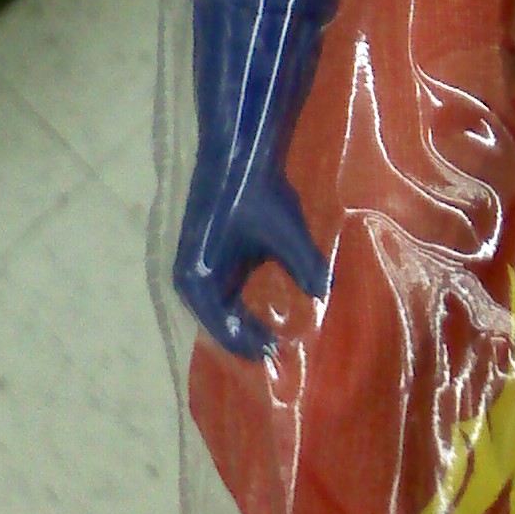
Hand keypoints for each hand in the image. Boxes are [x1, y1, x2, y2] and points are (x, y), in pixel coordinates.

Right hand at [174, 163, 328, 361]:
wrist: (238, 156)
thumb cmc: (259, 197)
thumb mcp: (287, 235)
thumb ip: (306, 268)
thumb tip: (325, 294)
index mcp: (199, 282)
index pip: (224, 330)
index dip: (250, 345)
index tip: (276, 357)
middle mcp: (189, 280)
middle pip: (217, 323)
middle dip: (244, 338)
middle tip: (276, 354)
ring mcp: (194, 266)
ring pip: (217, 308)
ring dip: (240, 323)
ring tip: (268, 338)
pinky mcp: (204, 254)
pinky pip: (219, 291)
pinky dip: (236, 305)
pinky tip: (258, 311)